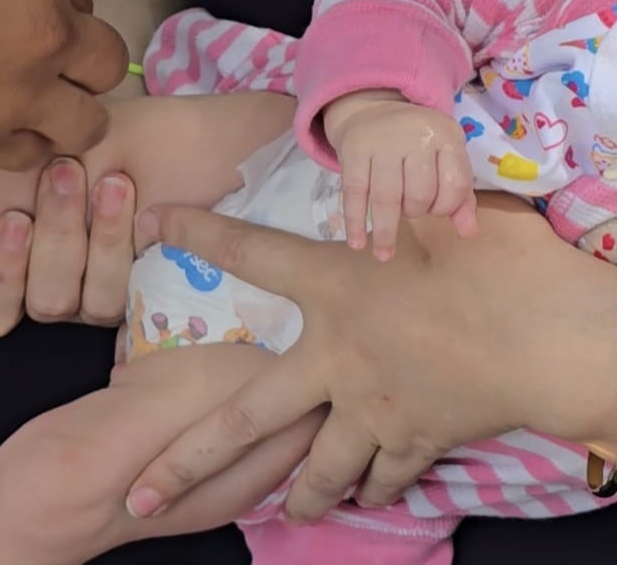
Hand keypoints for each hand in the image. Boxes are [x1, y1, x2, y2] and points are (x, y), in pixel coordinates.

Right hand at [0, 0, 128, 168]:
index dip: (56, 10)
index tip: (27, 20)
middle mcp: (50, 30)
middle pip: (107, 61)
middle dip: (85, 66)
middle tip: (53, 71)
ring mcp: (26, 93)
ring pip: (89, 122)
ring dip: (71, 117)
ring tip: (43, 116)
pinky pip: (35, 156)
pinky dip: (24, 147)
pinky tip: (3, 135)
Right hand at [0, 158, 136, 334]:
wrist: (152, 134)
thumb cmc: (77, 143)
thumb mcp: (29, 149)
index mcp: (17, 272)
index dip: (1, 274)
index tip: (14, 218)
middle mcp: (58, 292)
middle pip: (48, 301)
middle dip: (57, 236)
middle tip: (64, 171)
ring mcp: (104, 294)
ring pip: (98, 302)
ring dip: (104, 239)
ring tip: (113, 181)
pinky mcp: (147, 285)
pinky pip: (142, 290)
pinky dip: (139, 248)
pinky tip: (146, 208)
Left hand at [126, 195, 616, 522]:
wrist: (554, 341)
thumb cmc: (498, 266)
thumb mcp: (439, 214)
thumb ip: (398, 201)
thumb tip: (387, 181)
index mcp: (333, 289)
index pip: (251, 252)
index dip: (201, 232)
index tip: (158, 222)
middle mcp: (336, 359)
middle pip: (245, 422)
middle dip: (187, 463)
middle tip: (141, 498)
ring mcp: (372, 409)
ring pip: (317, 465)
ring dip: (299, 492)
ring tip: (285, 514)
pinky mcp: (416, 438)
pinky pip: (384, 472)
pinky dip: (374, 485)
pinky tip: (366, 493)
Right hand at [323, 89, 476, 259]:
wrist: (371, 107)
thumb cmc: (416, 141)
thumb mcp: (445, 155)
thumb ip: (460, 194)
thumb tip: (468, 233)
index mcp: (445, 136)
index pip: (455, 183)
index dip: (448, 206)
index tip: (436, 210)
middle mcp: (414, 137)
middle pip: (419, 192)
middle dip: (416, 212)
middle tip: (409, 210)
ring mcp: (381, 144)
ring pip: (386, 196)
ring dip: (386, 230)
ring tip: (384, 255)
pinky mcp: (353, 153)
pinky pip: (353, 193)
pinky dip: (354, 221)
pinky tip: (356, 242)